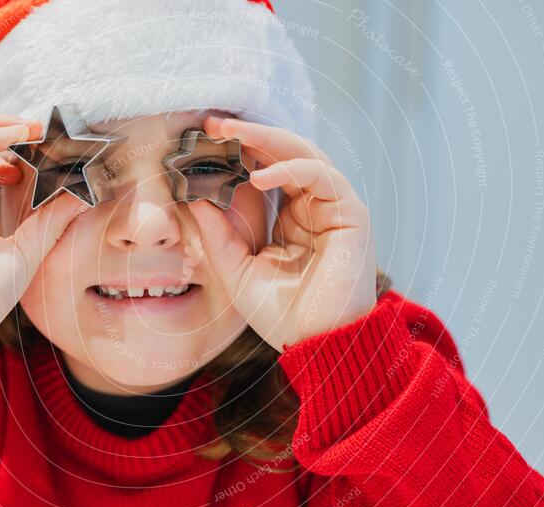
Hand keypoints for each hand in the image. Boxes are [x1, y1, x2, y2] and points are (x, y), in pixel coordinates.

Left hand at [187, 116, 377, 351]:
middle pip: (284, 155)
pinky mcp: (351, 214)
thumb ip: (217, 235)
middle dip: (249, 136)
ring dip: (266, 140)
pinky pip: (320, 176)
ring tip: (230, 134)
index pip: (267, 172)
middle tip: (214, 123)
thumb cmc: (282, 315)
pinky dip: (290, 169)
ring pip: (304, 155)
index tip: (204, 139)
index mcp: (293, 219)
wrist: (317, 346)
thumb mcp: (236, 270)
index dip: (239, 153)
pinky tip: (258, 175)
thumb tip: (192, 198)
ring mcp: (335, 208)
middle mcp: (315, 208)